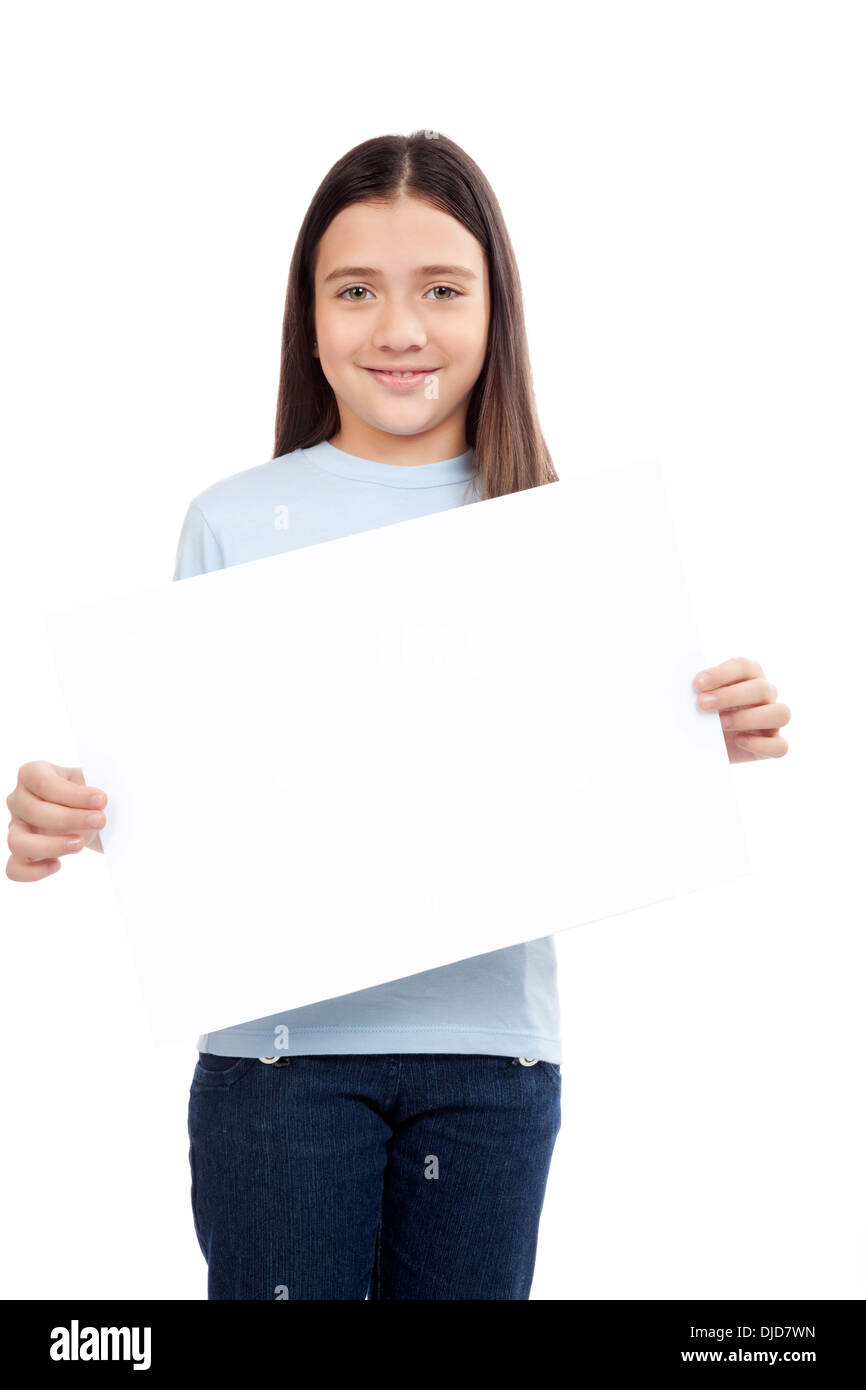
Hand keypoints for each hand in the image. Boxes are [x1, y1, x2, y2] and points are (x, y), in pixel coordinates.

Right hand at [6, 761, 106, 880]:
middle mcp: (18, 799)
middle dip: (71, 818)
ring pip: (18, 842)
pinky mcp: (21, 852)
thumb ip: (91, 790)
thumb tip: (99, 802)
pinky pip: (14, 869)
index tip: (101, 800)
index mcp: (32, 773)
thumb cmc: (87, 794)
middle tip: (100, 821)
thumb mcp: (90, 783)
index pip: (44, 783)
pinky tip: (58, 864)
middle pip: (34, 812)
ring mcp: (16, 827)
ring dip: (51, 846)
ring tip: (79, 844)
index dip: (74, 794)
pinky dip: (34, 872)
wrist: (88, 812)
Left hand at [693, 657, 790, 762]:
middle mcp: (766, 695)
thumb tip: (688, 685)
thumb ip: (698, 690)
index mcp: (749, 676)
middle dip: (730, 695)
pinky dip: (761, 744)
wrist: (704, 742)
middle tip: (703, 703)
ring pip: (780, 713)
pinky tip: (739, 741)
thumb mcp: (697, 699)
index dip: (722, 673)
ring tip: (721, 723)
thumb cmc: (702, 713)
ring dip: (749, 718)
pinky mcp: (773, 744)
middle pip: (761, 688)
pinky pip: (780, 746)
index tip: (698, 683)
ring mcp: (773, 720)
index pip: (744, 666)